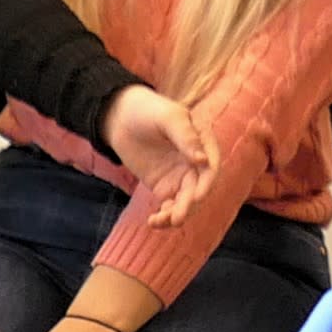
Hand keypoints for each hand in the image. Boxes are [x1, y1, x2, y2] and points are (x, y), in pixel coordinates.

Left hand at [98, 82, 210, 220]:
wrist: (120, 118)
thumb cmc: (148, 110)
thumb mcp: (168, 118)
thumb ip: (186, 137)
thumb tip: (203, 160)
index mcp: (204, 143)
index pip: (211, 167)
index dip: (206, 184)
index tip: (197, 197)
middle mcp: (196, 162)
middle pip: (199, 188)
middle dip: (189, 205)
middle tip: (176, 218)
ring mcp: (181, 176)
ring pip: (186, 201)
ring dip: (176, 214)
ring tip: (159, 221)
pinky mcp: (165, 186)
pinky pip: (170, 205)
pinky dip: (164, 216)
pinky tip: (153, 221)